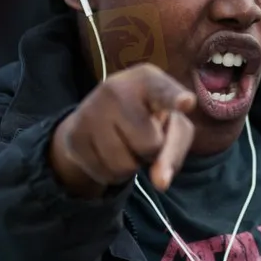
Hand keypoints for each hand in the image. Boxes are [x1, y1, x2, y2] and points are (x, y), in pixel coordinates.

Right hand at [49, 64, 196, 197]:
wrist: (96, 116)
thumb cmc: (146, 116)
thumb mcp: (170, 125)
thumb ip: (174, 150)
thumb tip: (161, 182)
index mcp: (147, 78)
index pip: (163, 90)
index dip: (174, 98)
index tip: (187, 103)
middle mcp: (116, 88)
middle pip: (150, 145)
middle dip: (151, 150)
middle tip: (140, 133)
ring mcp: (90, 110)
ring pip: (126, 165)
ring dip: (131, 164)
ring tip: (124, 141)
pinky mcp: (74, 135)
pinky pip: (105, 174)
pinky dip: (112, 172)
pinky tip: (107, 151)